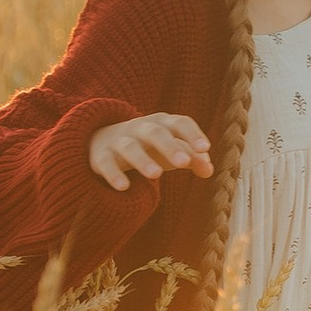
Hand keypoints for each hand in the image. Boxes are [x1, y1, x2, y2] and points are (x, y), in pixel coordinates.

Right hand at [88, 110, 213, 192]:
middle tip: (184, 163)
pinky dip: (113, 174)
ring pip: (130, 147)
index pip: (179, 123)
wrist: (102, 140)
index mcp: (162, 123)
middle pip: (155, 133)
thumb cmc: (148, 146)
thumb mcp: (171, 149)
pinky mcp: (101, 156)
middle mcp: (140, 128)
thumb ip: (192, 157)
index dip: (192, 134)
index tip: (205, 148)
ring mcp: (119, 141)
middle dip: (170, 146)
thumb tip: (209, 170)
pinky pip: (106, 163)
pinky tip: (123, 187)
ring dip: (143, 160)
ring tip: (156, 175)